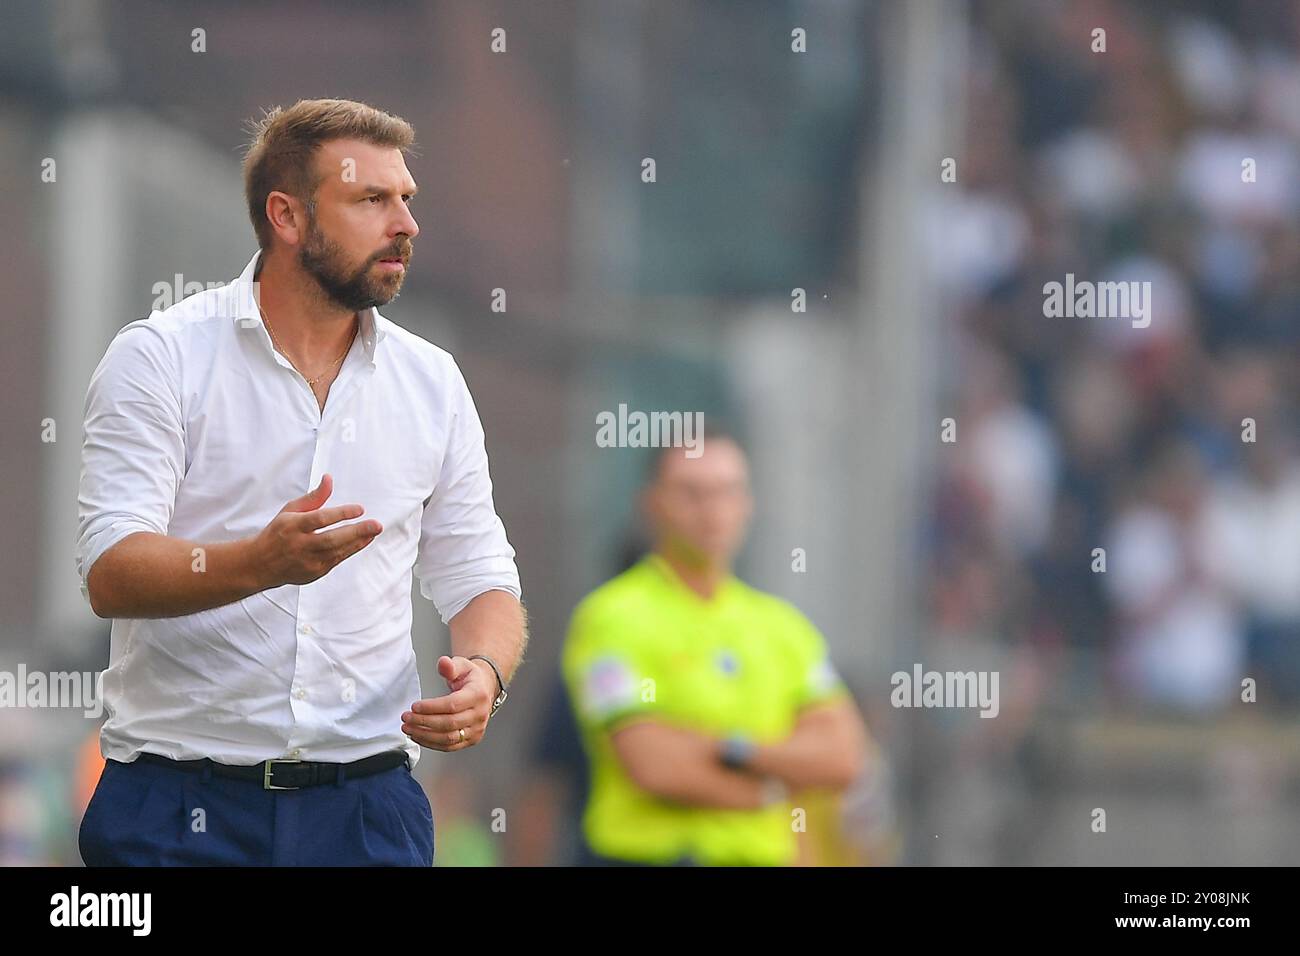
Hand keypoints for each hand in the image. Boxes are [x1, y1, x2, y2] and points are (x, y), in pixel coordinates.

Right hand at [251, 473, 380, 586]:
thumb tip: (329, 479)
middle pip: (331, 539)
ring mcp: (307, 561)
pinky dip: (352, 549)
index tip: (360, 509)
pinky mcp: (314, 572)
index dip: (341, 513)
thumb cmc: (278, 533)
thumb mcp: (291, 511)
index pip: (319, 519)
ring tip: (374, 531)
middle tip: (376, 525)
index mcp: (292, 526)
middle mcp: (300, 545)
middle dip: (356, 532)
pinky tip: (364, 540)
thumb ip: (313, 497)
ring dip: (358, 541)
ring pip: (337, 552)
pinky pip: (337, 560)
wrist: (260, 564)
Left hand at [401, 655, 495, 751]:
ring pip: (448, 738)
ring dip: (425, 735)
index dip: (431, 707)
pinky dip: (431, 743)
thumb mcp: (462, 665)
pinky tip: (418, 735)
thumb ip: (450, 665)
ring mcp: (477, 730)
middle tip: (406, 717)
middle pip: (449, 723)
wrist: (484, 690)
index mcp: (478, 695)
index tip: (414, 706)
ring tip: (408, 728)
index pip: (453, 705)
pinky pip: (449, 746)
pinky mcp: (471, 740)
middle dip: (424, 722)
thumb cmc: (470, 678)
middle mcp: (480, 715)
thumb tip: (443, 663)